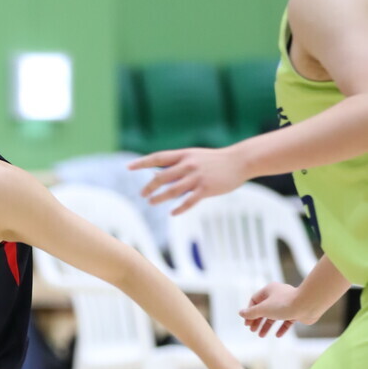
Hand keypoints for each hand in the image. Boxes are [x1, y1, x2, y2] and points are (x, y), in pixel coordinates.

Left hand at [129, 147, 247, 213]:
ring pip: (172, 190)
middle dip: (149, 187)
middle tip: (142, 194)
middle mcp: (188, 165)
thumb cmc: (215, 160)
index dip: (142, 162)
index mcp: (184, 155)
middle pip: (162, 177)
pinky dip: (179, 208)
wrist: (240, 160)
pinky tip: (172, 213)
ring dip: (159, 198)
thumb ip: (177, 164)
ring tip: (151, 202)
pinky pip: (189, 201)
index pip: (158, 157)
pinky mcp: (206, 189)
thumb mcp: (194, 156)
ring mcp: (197, 177)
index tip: (128, 167)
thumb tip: (156, 174)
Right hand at [239, 282, 308, 338]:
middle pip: (264, 309)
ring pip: (274, 316)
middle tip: (253, 330)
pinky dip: (281, 328)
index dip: (249, 312)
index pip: (255, 301)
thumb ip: (251, 312)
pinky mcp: (296, 311)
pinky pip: (286, 320)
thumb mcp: (263, 309)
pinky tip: (277, 335)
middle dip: (257, 320)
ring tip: (261, 336)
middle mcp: (278, 295)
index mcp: (269, 290)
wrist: (308, 304)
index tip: (247, 323)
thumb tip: (241, 313)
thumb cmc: (285, 304)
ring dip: (267, 326)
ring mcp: (288, 304)